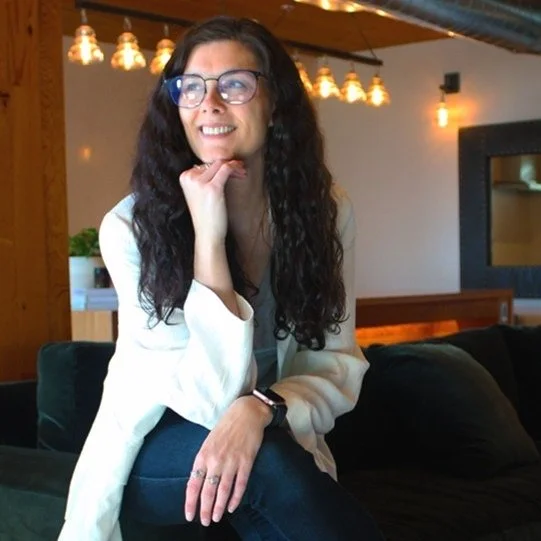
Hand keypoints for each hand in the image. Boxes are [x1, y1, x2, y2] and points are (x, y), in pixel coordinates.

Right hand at [179, 160, 245, 243]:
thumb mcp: (200, 194)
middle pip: (213, 162)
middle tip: (240, 170)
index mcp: (184, 177)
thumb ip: (203, 180)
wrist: (207, 234)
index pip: (204, 164)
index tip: (231, 171)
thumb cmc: (207, 216)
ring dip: (234, 166)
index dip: (219, 167)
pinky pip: (226, 169)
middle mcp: (189, 177)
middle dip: (228, 165)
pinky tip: (242, 174)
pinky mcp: (212, 187)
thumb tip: (219, 165)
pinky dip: (235, 168)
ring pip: (221, 164)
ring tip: (242, 172)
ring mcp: (199, 182)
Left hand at [185, 396, 270, 525]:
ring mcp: (231, 461)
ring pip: (223, 491)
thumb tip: (198, 482)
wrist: (246, 412)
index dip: (191, 502)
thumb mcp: (208, 442)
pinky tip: (232, 507)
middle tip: (205, 521)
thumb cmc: (226, 426)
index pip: (193, 484)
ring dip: (219, 507)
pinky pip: (240, 485)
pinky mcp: (246, 461)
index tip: (189, 515)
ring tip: (217, 518)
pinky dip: (235, 498)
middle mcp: (215, 460)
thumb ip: (204, 461)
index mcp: (203, 454)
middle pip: (208, 491)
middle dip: (205, 510)